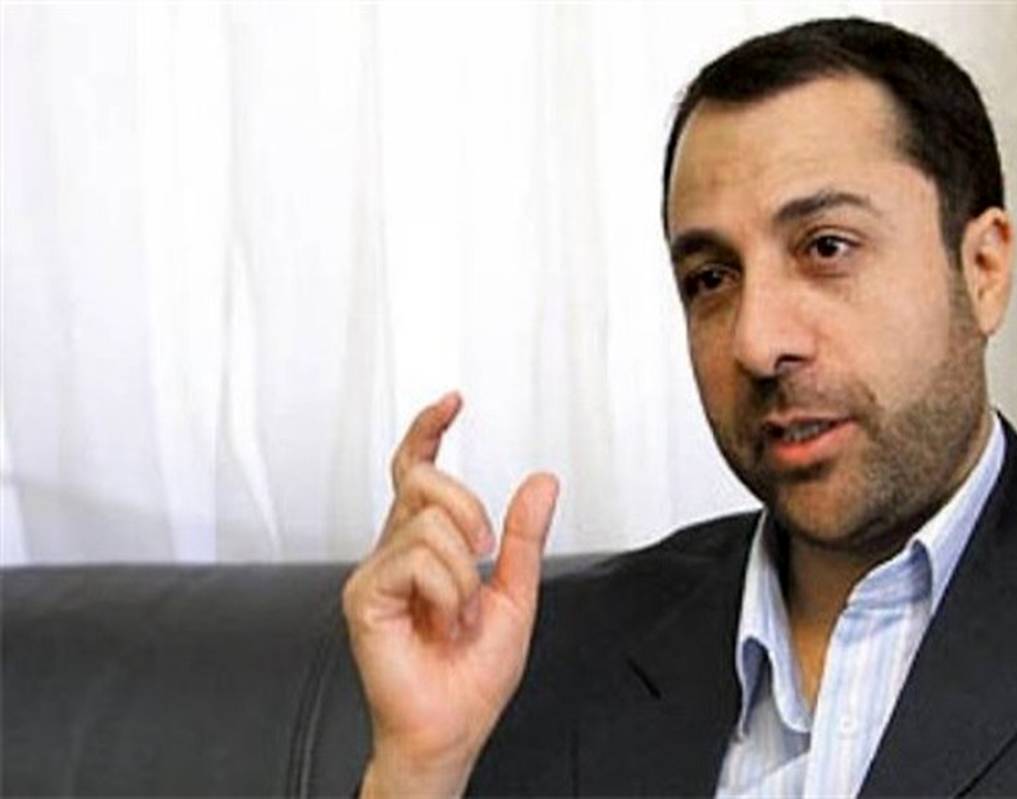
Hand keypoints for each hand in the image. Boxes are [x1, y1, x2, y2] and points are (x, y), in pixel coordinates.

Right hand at [342, 392, 559, 797]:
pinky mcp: (363, 596)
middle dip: (469, 509)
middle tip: (485, 556)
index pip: (416, 469)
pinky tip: (443, 621)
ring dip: (465, 572)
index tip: (453, 402)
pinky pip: (415, 560)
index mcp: (426, 545)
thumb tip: (540, 482)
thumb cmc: (473, 674)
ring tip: (460, 613)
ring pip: (428, 520)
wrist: (453, 726)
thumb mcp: (516, 593)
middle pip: (423, 479)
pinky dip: (447, 591)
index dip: (429, 429)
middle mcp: (395, 550)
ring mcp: (376, 572)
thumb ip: (524, 536)